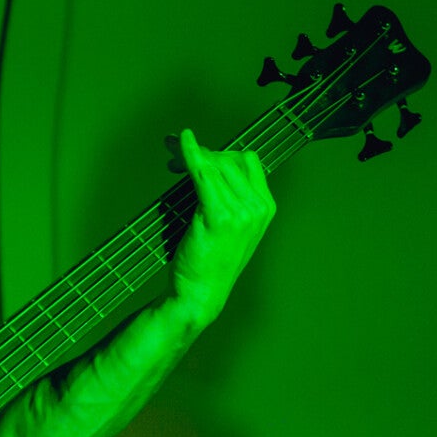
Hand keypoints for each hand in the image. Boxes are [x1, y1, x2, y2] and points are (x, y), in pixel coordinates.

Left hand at [166, 127, 275, 326]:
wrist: (201, 294)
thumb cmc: (208, 261)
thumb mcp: (229, 227)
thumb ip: (228, 197)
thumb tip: (207, 163)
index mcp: (265, 207)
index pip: (246, 161)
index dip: (219, 152)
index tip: (196, 153)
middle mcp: (258, 207)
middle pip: (229, 159)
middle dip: (202, 152)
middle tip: (174, 156)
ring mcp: (242, 212)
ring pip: (215, 163)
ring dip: (190, 154)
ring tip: (171, 160)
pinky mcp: (219, 216)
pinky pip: (203, 172)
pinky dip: (190, 152)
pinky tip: (180, 141)